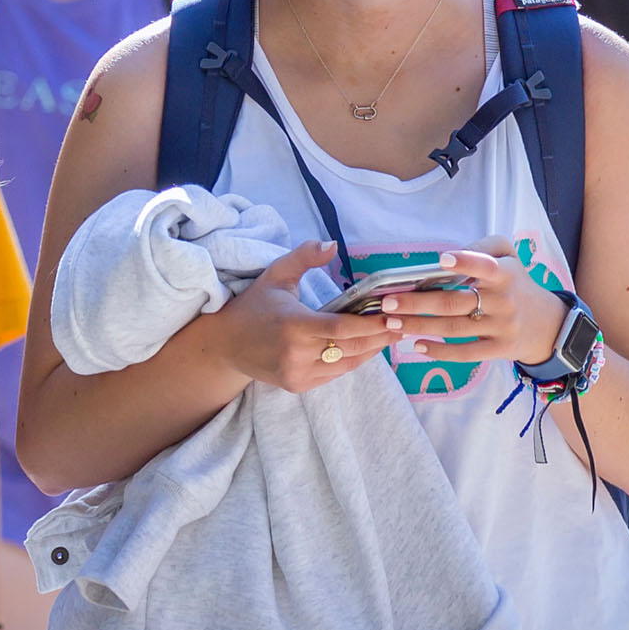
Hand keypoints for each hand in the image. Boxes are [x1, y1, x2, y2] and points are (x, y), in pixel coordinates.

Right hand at [207, 243, 404, 393]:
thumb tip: (333, 244)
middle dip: (380, 337)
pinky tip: (366, 348)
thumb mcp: (276, 274)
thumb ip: (304, 256)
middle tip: (403, 324)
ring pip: (346, 364)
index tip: (394, 317)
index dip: (371, 325)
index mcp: (293, 325)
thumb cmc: (254, 305)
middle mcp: (297, 353)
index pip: (342, 328)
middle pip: (351, 348)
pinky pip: (334, 373)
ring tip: (390, 336)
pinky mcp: (298, 385)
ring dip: (371, 350)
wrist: (225, 344)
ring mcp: (298, 373)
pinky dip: (352, 360)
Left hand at [376, 246, 566, 368]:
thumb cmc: (516, 282)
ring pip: (454, 329)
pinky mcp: (499, 349)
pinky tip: (416, 345)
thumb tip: (452, 254)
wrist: (547, 323)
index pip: (486, 265)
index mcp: (505, 273)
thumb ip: (485, 246)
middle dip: (418, 303)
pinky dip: (440, 351)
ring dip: (419, 326)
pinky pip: (466, 353)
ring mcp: (501, 327)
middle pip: (455, 302)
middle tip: (388, 301)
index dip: (465, 262)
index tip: (441, 260)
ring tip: (392, 322)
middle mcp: (504, 300)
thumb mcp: (509, 255)